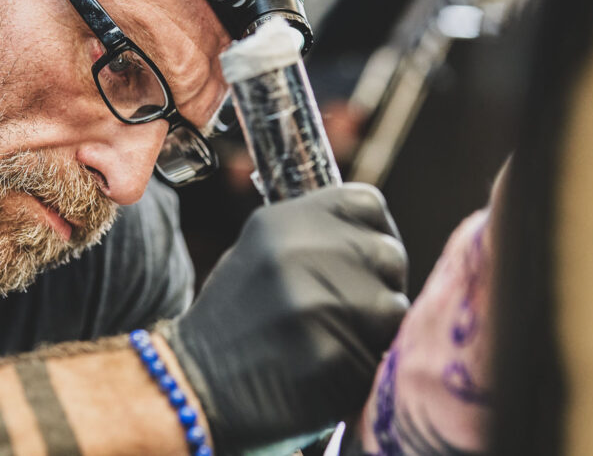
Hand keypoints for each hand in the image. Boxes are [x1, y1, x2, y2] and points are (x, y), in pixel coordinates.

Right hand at [161, 184, 408, 452]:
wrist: (199, 388)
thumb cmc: (239, 320)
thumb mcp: (264, 253)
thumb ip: (316, 236)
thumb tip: (379, 236)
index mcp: (281, 222)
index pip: (368, 203)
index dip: (373, 233)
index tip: (362, 262)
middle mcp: (299, 253)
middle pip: (389, 254)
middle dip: (380, 284)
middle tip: (351, 312)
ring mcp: (317, 304)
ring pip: (394, 307)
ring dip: (378, 329)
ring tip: (338, 342)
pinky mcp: (333, 357)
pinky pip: (383, 354)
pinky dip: (367, 365)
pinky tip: (333, 369)